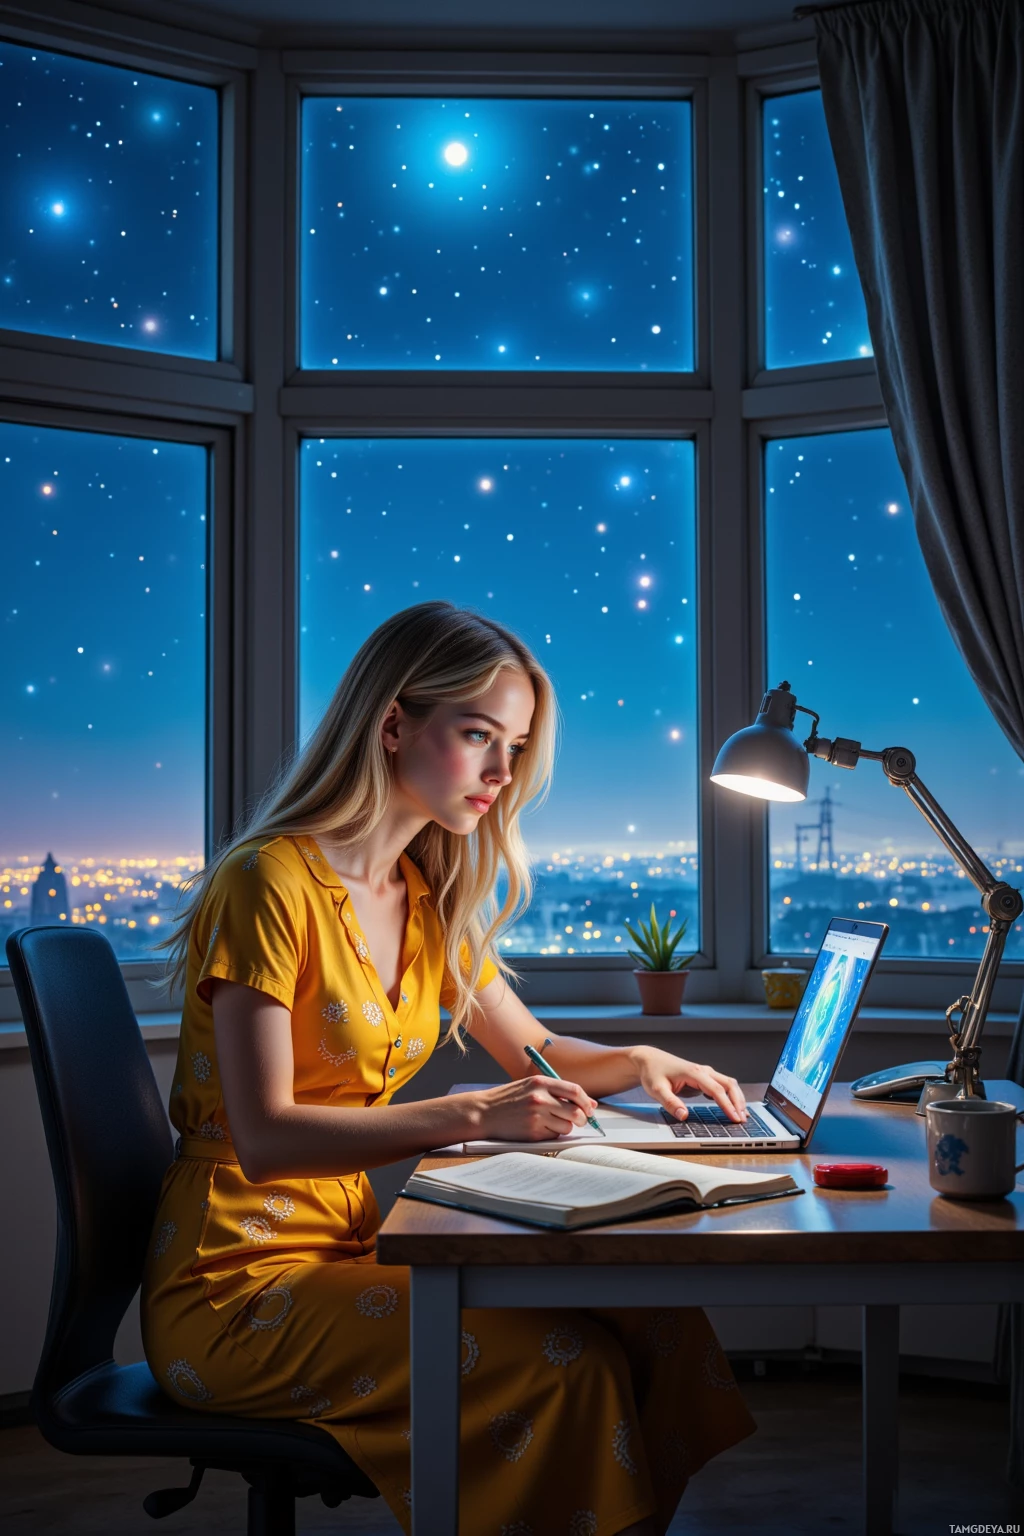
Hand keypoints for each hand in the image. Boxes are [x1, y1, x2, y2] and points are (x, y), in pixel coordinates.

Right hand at [466, 1076, 599, 1141]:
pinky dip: (552, 1134)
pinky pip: (554, 1136)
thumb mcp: (531, 1086)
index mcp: (541, 1083)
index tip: (590, 1108)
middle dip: (582, 1119)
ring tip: (553, 1123)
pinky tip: (540, 1128)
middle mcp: (540, 1099)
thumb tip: (590, 1103)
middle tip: (580, 1121)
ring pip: (567, 1127)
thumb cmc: (510, 1098)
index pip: (575, 1091)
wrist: (484, 1112)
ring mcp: (536, 1117)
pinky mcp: (532, 1133)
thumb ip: (558, 1091)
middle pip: (575, 1112)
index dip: (586, 1101)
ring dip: (565, 1127)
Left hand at [633, 1046, 746, 1122]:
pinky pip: (722, 1086)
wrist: (649, 1060)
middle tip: (743, 1120)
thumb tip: (684, 1116)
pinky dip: (731, 1096)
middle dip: (738, 1102)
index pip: (717, 1090)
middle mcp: (702, 1071)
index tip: (735, 1118)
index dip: (728, 1105)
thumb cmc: (652, 1072)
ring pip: (728, 1083)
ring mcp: (704, 1073)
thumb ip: (670, 1103)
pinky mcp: (703, 1078)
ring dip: (737, 1098)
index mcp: (694, 1072)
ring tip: (742, 1115)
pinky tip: (733, 1107)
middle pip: (729, 1084)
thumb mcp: (657, 1089)